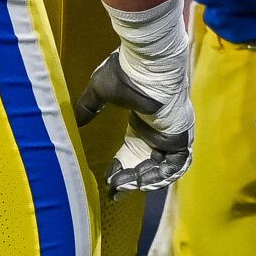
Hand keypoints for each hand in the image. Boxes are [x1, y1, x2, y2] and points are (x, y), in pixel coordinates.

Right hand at [76, 40, 193, 191]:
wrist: (145, 66)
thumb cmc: (125, 74)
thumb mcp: (100, 91)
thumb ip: (89, 107)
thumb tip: (76, 119)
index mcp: (143, 120)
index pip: (135, 151)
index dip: (123, 167)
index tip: (109, 178)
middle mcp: (159, 129)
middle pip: (148, 163)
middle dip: (132, 179)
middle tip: (115, 189)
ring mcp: (171, 134)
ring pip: (162, 167)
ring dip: (144, 180)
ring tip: (124, 186)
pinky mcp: (180, 137)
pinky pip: (176, 163)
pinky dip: (161, 175)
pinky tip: (142, 182)